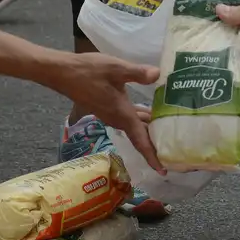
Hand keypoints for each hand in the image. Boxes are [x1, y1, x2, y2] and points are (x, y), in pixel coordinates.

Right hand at [48, 52, 162, 172]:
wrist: (63, 73)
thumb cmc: (88, 72)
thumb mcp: (116, 68)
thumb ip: (137, 73)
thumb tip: (158, 74)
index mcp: (122, 114)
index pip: (141, 141)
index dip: (152, 156)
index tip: (163, 171)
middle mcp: (117, 119)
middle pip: (140, 137)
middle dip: (156, 144)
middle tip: (176, 148)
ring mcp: (111, 115)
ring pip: (134, 127)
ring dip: (149, 130)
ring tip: (169, 130)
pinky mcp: (107, 108)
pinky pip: (128, 119)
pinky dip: (141, 119)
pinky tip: (150, 112)